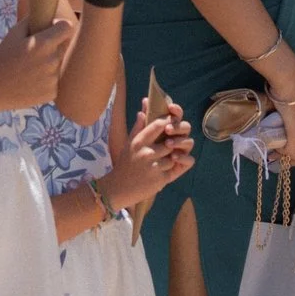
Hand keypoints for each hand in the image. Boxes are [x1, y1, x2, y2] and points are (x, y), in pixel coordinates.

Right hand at [0, 19, 75, 115]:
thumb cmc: (2, 58)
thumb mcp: (13, 34)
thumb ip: (31, 21)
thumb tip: (45, 13)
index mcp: (44, 43)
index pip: (67, 27)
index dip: (60, 27)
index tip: (51, 30)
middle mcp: (52, 60)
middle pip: (62, 47)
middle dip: (52, 47)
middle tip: (33, 54)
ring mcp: (53, 78)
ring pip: (58, 66)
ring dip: (48, 65)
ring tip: (29, 70)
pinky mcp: (52, 93)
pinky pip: (54, 82)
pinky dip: (45, 81)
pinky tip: (30, 82)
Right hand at [105, 90, 193, 210]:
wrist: (118, 188)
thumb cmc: (124, 164)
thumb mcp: (129, 144)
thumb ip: (139, 126)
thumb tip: (145, 106)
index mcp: (138, 142)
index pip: (158, 125)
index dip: (168, 122)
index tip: (170, 123)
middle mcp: (147, 153)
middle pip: (170, 140)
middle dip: (173, 141)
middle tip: (173, 141)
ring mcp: (155, 167)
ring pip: (174, 155)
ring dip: (173, 156)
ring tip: (169, 156)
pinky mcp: (161, 179)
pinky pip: (176, 167)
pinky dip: (176, 166)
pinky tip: (170, 166)